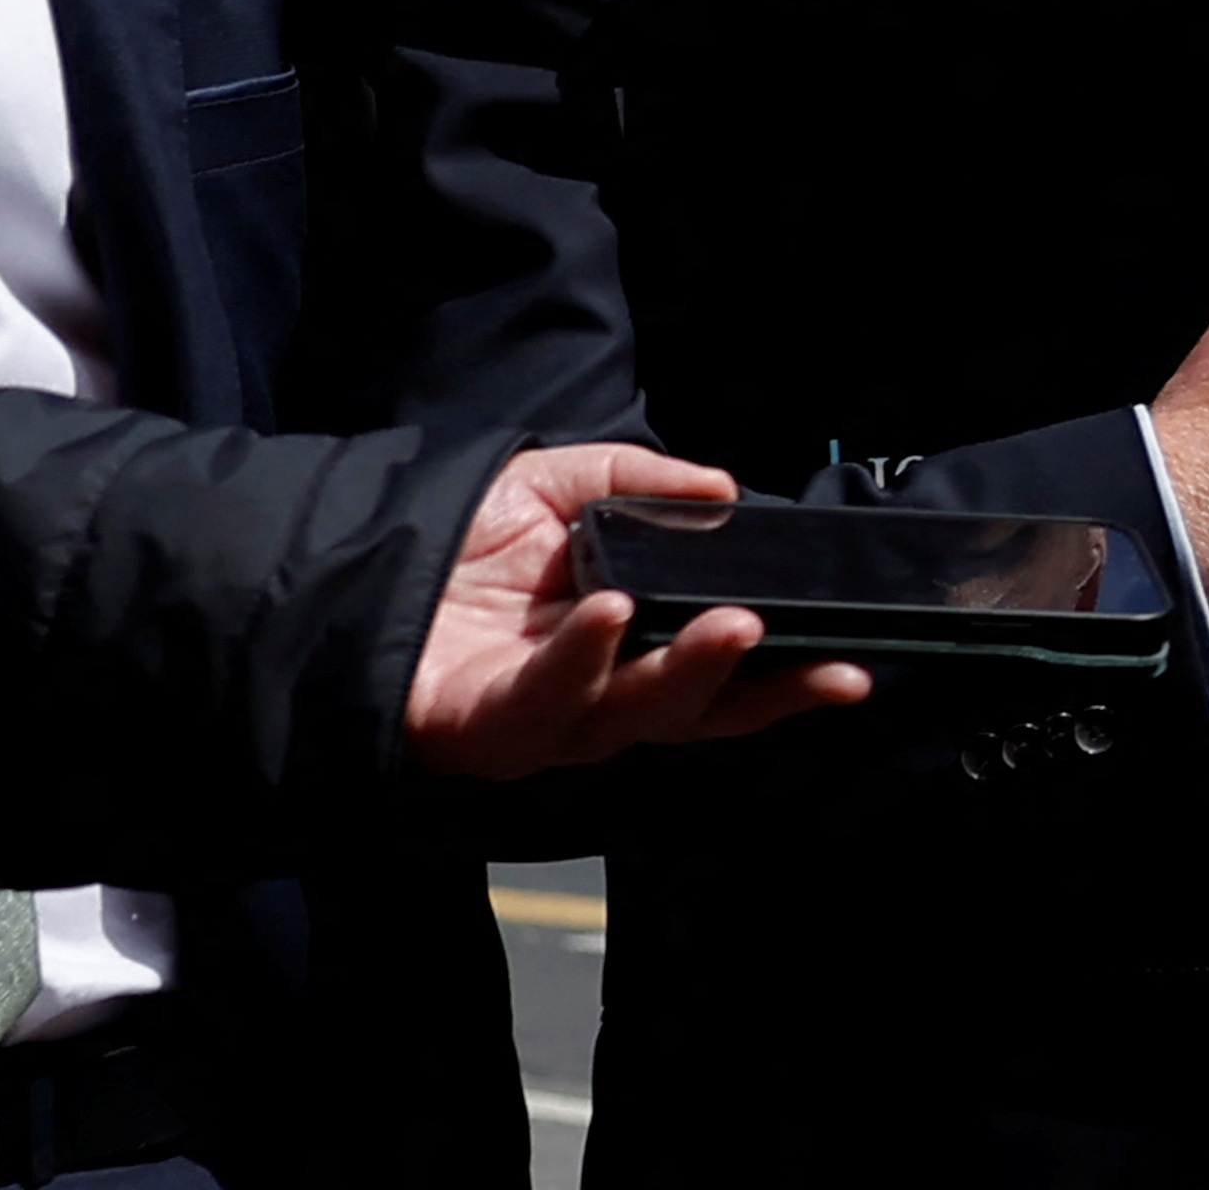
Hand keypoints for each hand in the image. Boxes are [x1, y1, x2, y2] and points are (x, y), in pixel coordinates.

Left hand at [406, 446, 872, 779]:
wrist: (355, 561)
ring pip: (630, 717)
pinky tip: (611, 614)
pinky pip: (542, 703)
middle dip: (759, 694)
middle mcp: (597, 697)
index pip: (722, 680)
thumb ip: (643, 483)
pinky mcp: (484, 726)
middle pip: (694, 714)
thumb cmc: (463, 537)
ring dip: (686, 674)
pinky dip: (581, 660)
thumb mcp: (564, 483)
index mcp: (630, 650)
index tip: (852, 671)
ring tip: (731, 626)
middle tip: (818, 663)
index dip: (787, 682)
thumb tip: (725, 490)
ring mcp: (544, 720)